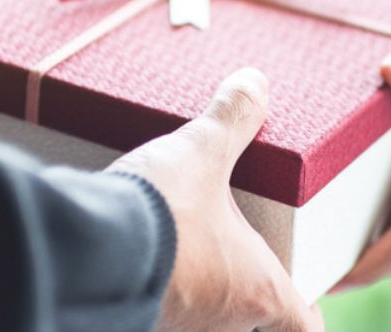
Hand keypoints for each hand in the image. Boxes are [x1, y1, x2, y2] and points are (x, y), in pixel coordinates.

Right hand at [110, 68, 322, 331]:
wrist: (83, 249)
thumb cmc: (161, 212)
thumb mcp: (202, 152)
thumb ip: (233, 118)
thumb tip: (254, 83)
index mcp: (257, 288)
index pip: (302, 326)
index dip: (306, 314)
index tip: (306, 303)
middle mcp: (221, 322)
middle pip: (250, 324)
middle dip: (246, 298)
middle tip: (238, 266)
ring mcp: (177, 328)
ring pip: (201, 321)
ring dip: (199, 294)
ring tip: (186, 256)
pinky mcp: (137, 323)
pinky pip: (160, 316)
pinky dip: (158, 294)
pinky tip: (142, 262)